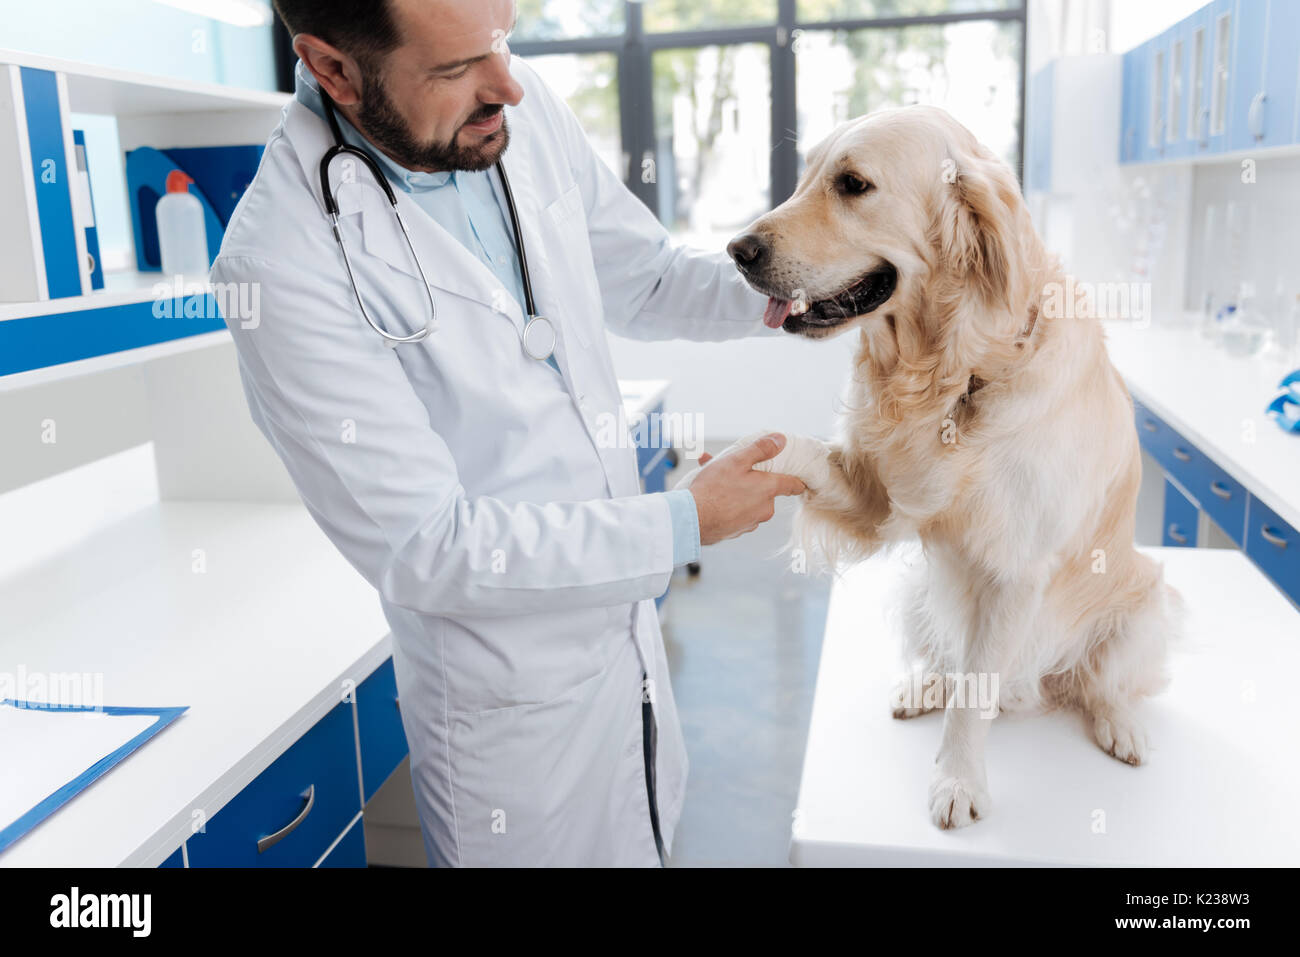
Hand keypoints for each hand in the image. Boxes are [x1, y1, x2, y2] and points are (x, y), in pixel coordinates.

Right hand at [688, 433, 806, 544]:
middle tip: (733, 469)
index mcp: (768, 490)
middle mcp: (764, 509)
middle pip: (765, 492)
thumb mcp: (736, 460)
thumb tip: (780, 440)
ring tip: (714, 480)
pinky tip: (711, 497)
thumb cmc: (713, 489)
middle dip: (752, 480)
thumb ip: (760, 449)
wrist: (691, 519)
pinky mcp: (736, 531)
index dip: (796, 480)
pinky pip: (737, 513)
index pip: (792, 485)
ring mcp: (751, 522)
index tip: (799, 479)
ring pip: (748, 502)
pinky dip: (728, 504)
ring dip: (737, 491)